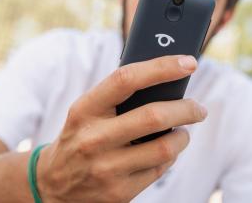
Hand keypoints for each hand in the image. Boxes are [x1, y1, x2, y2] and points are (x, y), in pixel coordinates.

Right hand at [36, 55, 206, 202]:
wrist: (53, 183)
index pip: (126, 80)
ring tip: (183, 131)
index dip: (161, 68)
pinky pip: (160, 169)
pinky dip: (170, 156)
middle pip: (154, 116)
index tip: (188, 63)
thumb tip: (164, 79)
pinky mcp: (119, 192)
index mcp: (85, 110)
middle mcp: (93, 139)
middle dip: (187, 109)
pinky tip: (165, 151)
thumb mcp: (87, 111)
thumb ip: (117, 96)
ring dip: (182, 136)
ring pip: (165, 147)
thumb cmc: (79, 136)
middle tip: (198, 108)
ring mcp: (106, 169)